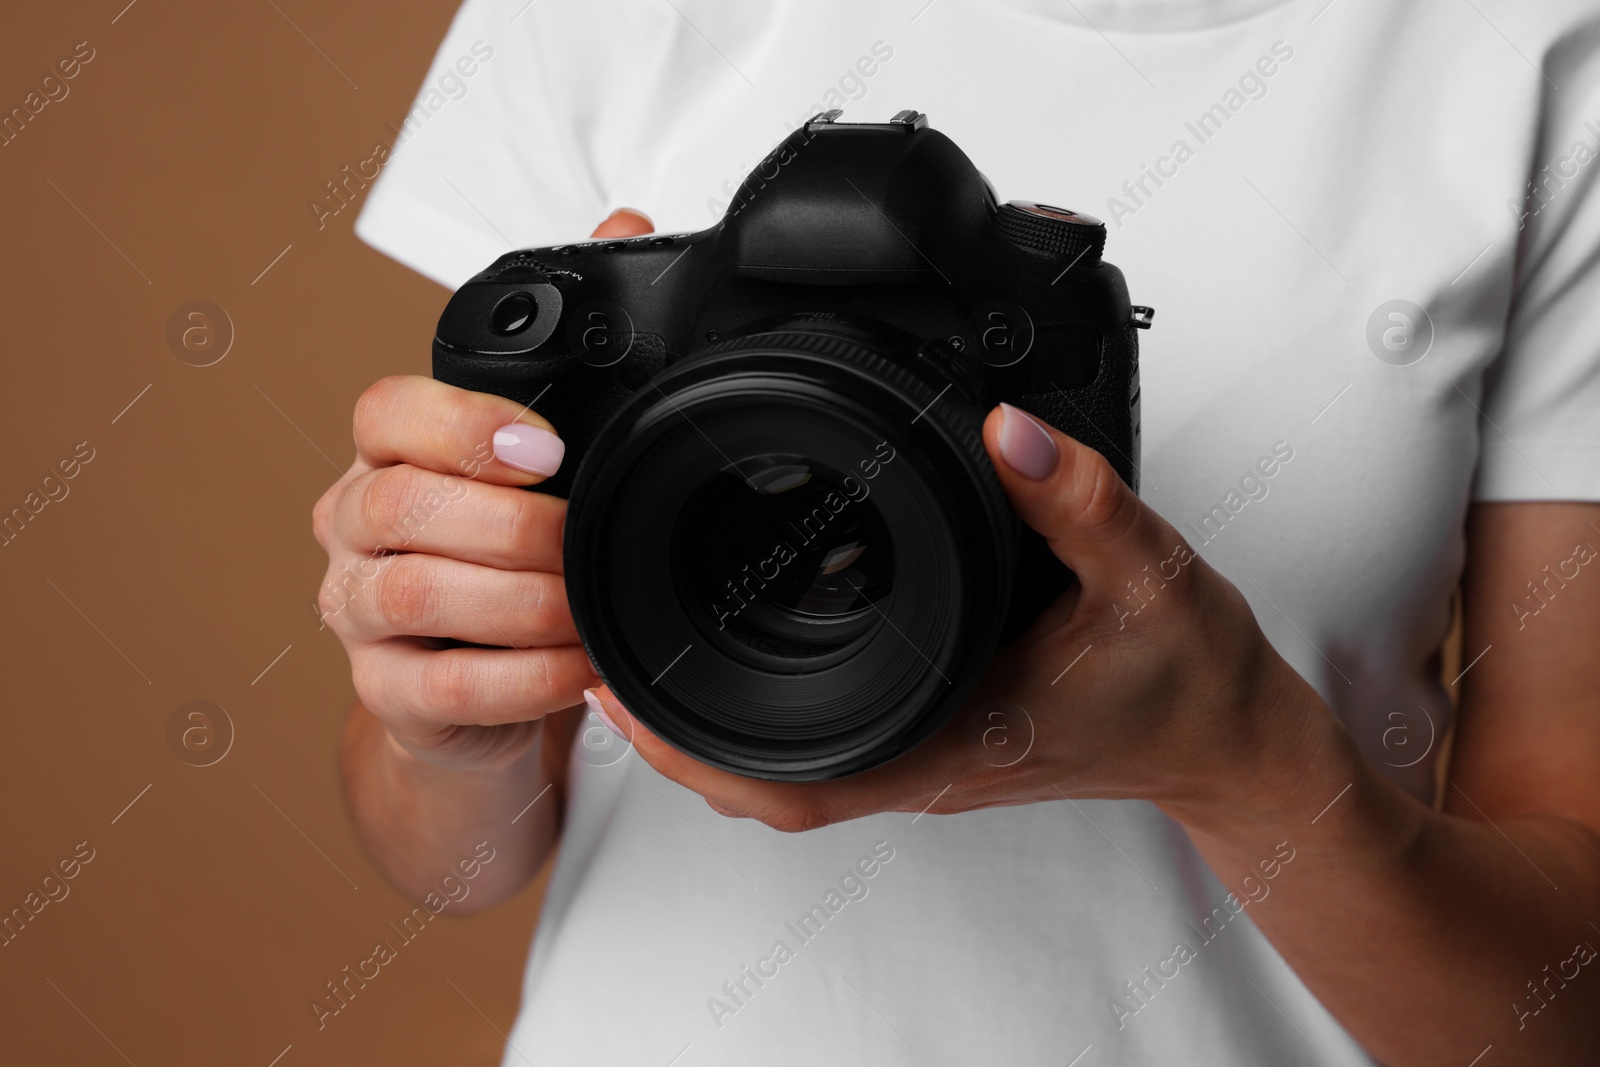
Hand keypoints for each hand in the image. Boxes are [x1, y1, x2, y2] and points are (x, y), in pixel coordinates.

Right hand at [313, 208, 653, 772]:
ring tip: (586, 607)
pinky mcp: (386, 694)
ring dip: (521, 602)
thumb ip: (573, 352)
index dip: (461, 423)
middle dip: (511, 527)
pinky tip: (577, 665)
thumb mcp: (541, 451)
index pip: (385, 411)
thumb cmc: (508, 551)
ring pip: (416, 593)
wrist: (478, 683)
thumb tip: (623, 224)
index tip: (546, 447)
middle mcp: (357, 524)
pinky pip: (444, 687)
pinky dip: (525, 678)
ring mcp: (360, 612)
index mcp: (391, 453)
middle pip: (401, 506)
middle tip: (584, 543)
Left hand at [587, 403, 1326, 829]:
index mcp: (954, 742)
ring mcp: (928, 756)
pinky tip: (748, 637)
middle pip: (761, 777)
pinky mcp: (939, 734)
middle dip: (667, 733)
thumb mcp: (1149, 572)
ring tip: (644, 645)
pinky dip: (767, 707)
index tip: (614, 691)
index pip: (793, 783)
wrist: (1232, 735)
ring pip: (789, 762)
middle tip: (595, 650)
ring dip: (707, 723)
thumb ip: (1079, 496)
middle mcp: (924, 762)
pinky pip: (831, 735)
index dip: (688, 752)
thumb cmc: (1192, 677)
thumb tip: (1005, 427)